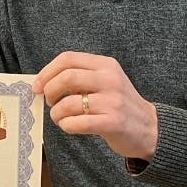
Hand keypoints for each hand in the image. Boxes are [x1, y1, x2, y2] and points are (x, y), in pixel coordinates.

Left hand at [34, 51, 157, 160]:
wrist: (150, 128)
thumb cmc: (119, 105)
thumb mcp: (105, 82)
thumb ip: (81, 77)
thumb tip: (43, 82)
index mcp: (106, 65)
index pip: (68, 59)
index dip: (46, 72)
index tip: (37, 86)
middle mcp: (110, 79)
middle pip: (66, 78)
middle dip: (49, 91)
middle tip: (49, 102)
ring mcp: (113, 101)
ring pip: (68, 103)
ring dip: (56, 113)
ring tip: (59, 117)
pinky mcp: (113, 122)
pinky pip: (77, 123)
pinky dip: (66, 125)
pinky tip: (69, 126)